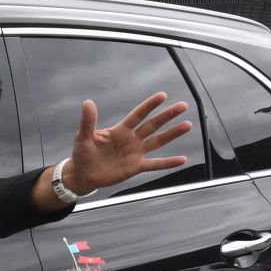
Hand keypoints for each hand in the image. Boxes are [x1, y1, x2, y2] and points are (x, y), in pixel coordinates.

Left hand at [65, 92, 192, 194]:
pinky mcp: (136, 167)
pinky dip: (168, 163)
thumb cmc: (83, 153)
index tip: (162, 96)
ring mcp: (135, 153)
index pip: (138, 115)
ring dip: (172, 134)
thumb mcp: (83, 137)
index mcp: (120, 130)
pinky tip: (182, 160)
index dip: (149, 105)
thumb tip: (87, 102)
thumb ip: (88, 121)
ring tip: (187, 125)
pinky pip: (155, 164)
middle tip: (183, 106)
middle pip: (153, 125)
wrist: (83, 174)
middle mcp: (131, 139)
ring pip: (157, 141)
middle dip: (167, 116)